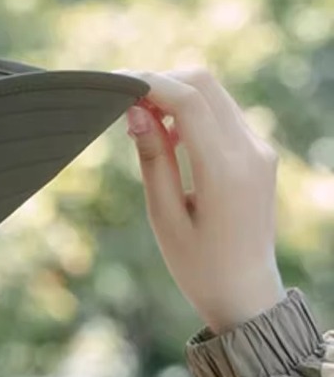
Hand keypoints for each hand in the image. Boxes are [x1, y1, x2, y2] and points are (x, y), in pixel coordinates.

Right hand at [116, 65, 285, 336]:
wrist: (245, 294)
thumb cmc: (198, 267)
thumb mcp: (165, 217)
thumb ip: (153, 159)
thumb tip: (136, 111)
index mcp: (225, 171)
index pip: (189, 100)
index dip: (150, 83)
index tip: (116, 84)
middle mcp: (251, 151)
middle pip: (205, 84)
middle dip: (163, 82)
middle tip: (126, 103)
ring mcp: (260, 149)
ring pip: (216, 95)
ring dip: (178, 97)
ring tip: (146, 126)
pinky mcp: (261, 153)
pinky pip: (225, 115)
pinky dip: (195, 114)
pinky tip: (172, 140)